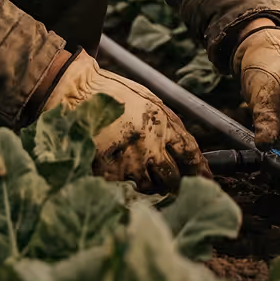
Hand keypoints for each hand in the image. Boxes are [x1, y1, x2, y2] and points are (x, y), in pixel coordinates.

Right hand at [43, 50, 210, 191]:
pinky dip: (123, 187)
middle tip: (169, 182)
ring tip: (135, 172)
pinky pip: (122, 190)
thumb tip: (184, 148)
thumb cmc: (110, 91)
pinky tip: (118, 176)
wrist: (72, 90)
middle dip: (173, 182)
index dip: (201, 170)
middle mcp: (148, 144)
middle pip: (172, 178)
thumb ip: (167, 122)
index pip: (190, 153)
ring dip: (147, 184)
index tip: (207, 180)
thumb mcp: (146, 99)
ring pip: (148, 187)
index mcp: (161, 123)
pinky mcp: (105, 172)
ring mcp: (126, 161)